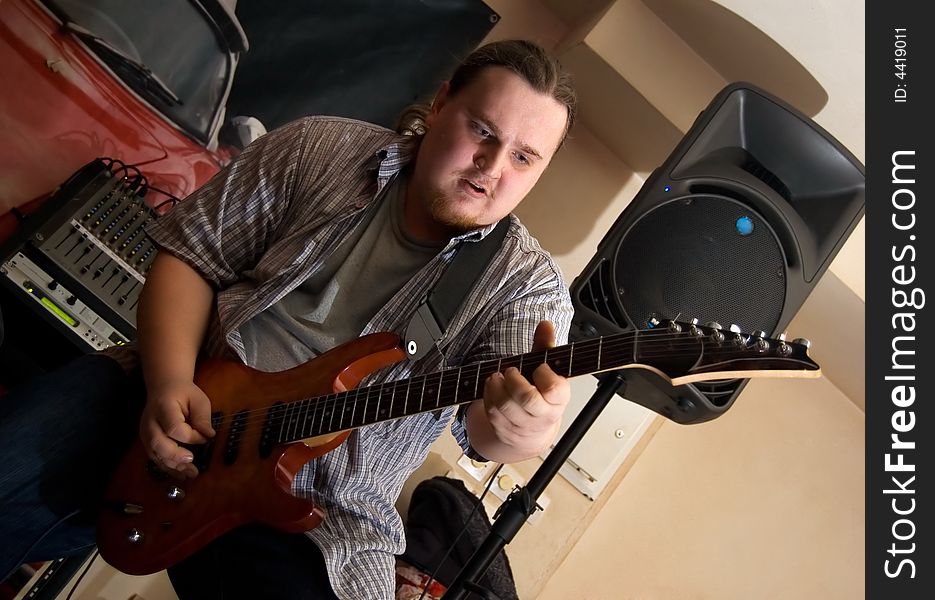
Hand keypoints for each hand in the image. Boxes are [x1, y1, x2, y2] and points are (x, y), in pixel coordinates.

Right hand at [139, 380, 214, 477]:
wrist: (164, 388)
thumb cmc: (184, 394)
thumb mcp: (198, 399)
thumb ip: (202, 417)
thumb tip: (209, 436)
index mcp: (163, 408)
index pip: (174, 427)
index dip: (191, 436)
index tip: (205, 437)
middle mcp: (150, 422)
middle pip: (158, 443)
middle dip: (175, 455)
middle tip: (191, 461)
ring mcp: (145, 433)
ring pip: (155, 454)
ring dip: (173, 466)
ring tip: (191, 473)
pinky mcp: (147, 442)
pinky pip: (155, 458)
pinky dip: (168, 467)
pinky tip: (181, 474)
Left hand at [480, 321, 570, 456]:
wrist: (533, 430)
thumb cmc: (541, 395)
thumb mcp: (548, 371)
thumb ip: (545, 347)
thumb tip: (545, 325)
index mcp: (559, 400)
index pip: (554, 389)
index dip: (544, 375)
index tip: (539, 367)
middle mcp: (543, 415)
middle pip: (527, 399)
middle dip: (514, 380)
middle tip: (511, 371)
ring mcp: (523, 425)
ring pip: (505, 406)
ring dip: (496, 386)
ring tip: (498, 377)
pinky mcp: (505, 430)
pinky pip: (492, 412)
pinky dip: (488, 396)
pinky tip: (493, 387)